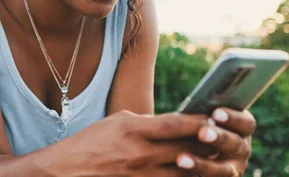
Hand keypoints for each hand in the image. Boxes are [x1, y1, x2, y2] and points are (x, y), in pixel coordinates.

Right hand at [48, 110, 215, 176]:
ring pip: (185, 171)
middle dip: (207, 143)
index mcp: (133, 130)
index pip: (176, 123)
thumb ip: (146, 123)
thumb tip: (173, 123)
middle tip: (222, 138)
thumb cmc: (91, 143)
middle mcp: (140, 154)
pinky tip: (191, 172)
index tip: (213, 117)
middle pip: (186, 149)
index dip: (198, 120)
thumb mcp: (116, 122)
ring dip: (201, 164)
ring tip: (213, 158)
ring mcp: (141, 176)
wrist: (66, 172)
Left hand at [175, 108, 255, 176]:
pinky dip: (195, 172)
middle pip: (235, 144)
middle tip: (202, 133)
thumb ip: (203, 115)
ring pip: (223, 169)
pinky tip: (180, 167)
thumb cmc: (196, 128)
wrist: (191, 154)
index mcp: (241, 129)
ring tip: (181, 159)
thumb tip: (194, 106)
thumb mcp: (202, 120)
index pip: (246, 123)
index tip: (216, 113)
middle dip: (219, 138)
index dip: (233, 118)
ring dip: (202, 164)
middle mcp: (241, 150)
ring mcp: (234, 169)